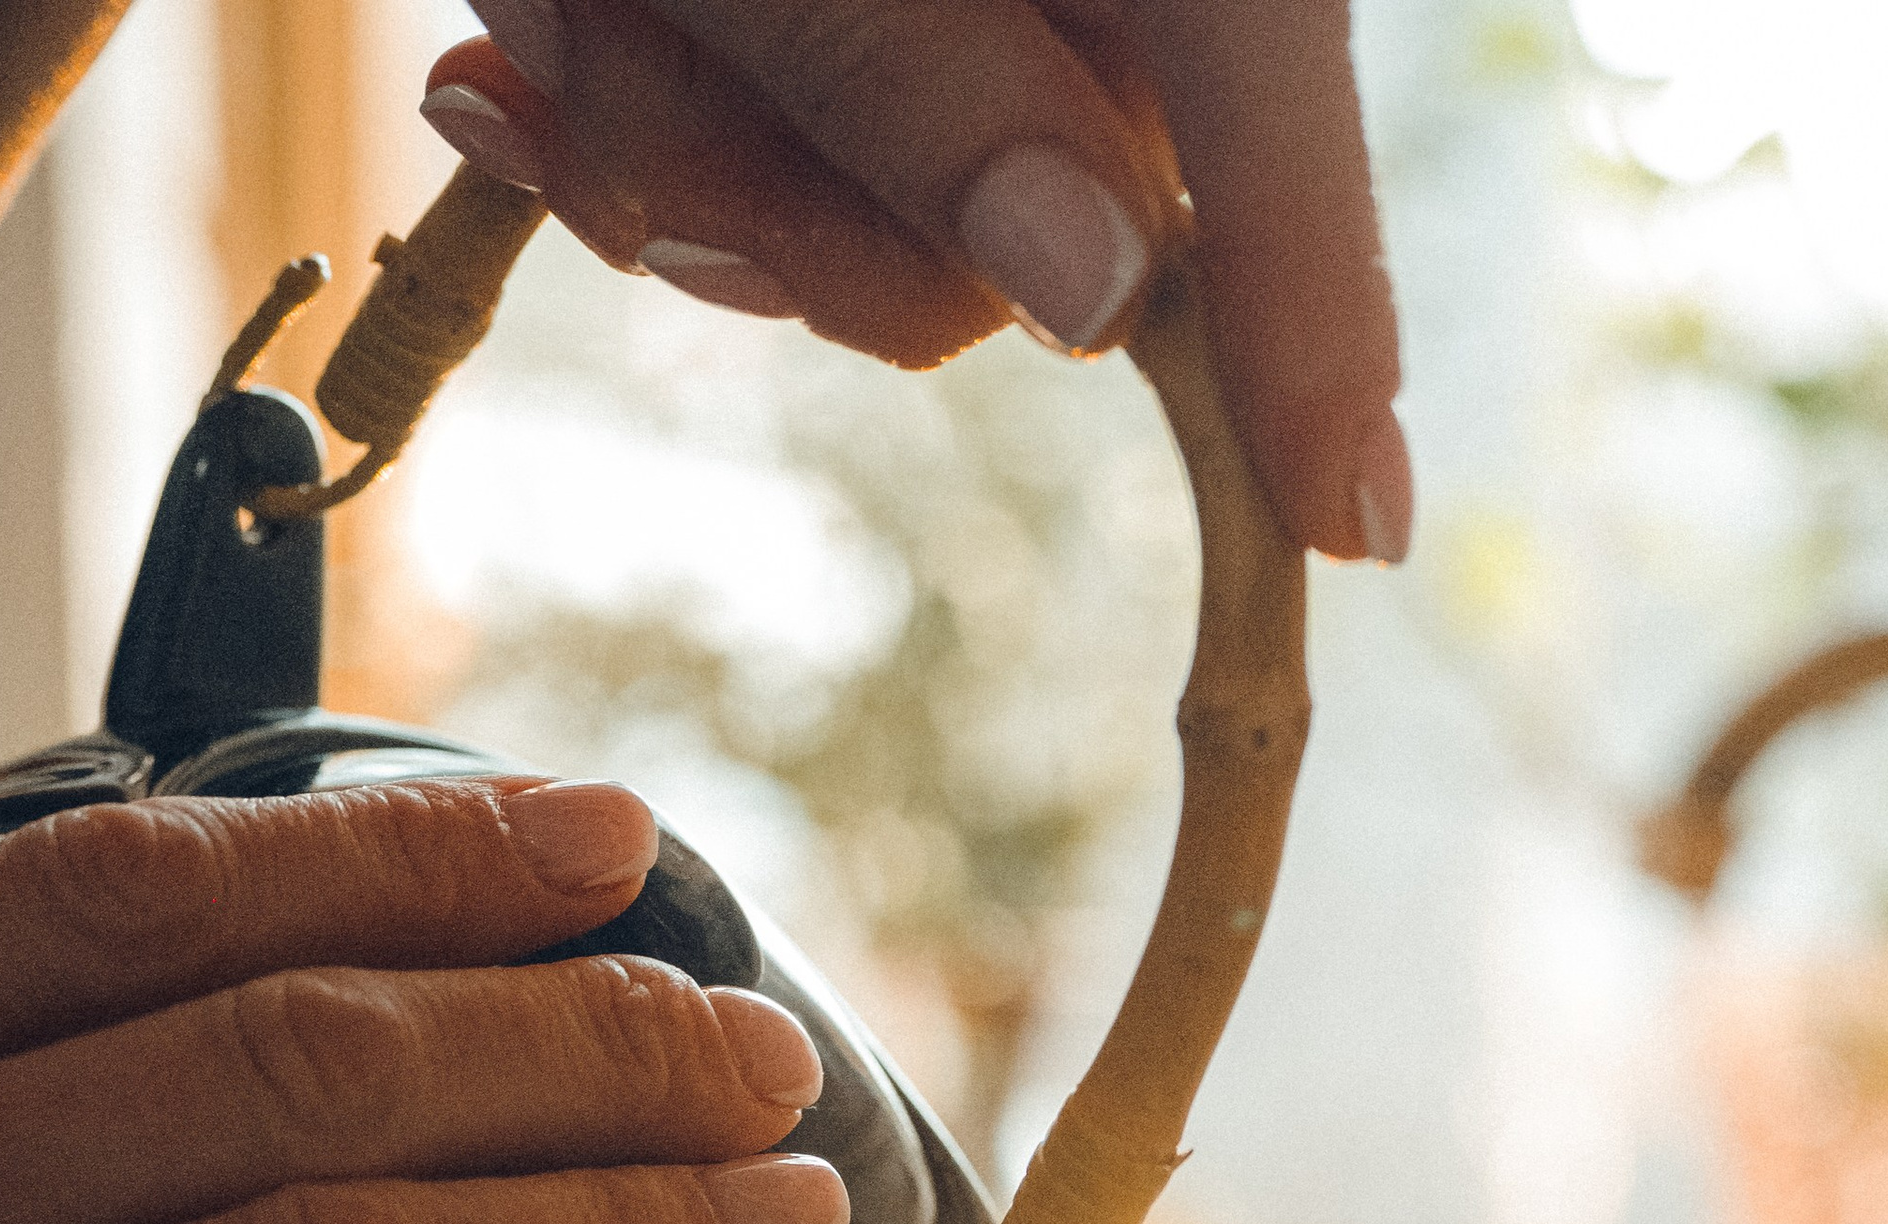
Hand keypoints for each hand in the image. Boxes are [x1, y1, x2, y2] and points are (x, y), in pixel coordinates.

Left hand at [420, 0, 1409, 565]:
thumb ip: (915, 73)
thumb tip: (1099, 287)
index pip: (1270, 126)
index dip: (1317, 332)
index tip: (1353, 510)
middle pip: (1028, 241)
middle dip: (799, 214)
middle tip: (603, 70)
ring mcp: (972, 18)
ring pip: (871, 244)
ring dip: (671, 154)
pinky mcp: (848, 41)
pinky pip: (765, 185)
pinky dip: (632, 122)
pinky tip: (534, 32)